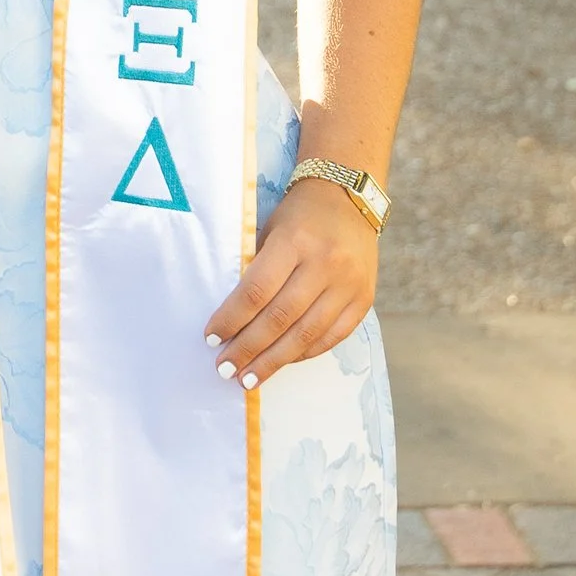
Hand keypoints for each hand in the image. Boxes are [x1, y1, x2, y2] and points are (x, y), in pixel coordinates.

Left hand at [203, 175, 378, 388]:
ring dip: (274, 361)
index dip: (231, 319)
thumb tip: (232, 320)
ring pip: (306, 334)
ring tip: (249, 378)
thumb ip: (257, 270)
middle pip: (280, 318)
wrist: (349, 197)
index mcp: (294, 241)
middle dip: (249, 349)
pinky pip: (332, 337)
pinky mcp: (364, 299)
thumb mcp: (271, 229)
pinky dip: (304, 353)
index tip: (211, 338)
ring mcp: (348, 284)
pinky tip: (283, 362)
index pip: (257, 290)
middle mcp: (325, 264)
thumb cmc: (299, 214)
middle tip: (225, 369)